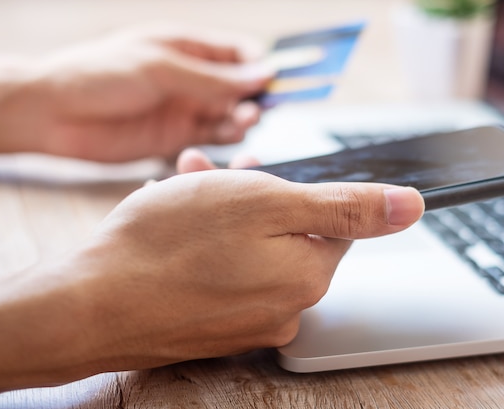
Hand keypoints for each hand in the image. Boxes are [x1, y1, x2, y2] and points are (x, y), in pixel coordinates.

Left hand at [0, 25, 272, 161]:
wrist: (54, 114)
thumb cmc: (100, 74)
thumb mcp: (161, 68)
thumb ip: (212, 77)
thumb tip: (262, 74)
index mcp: (187, 46)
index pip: (237, 51)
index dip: (261, 63)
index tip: (277, 77)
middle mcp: (191, 78)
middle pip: (239, 85)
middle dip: (255, 94)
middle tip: (260, 106)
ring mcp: (184, 108)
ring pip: (228, 113)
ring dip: (242, 117)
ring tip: (244, 120)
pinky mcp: (175, 137)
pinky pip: (212, 136)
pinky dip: (226, 137)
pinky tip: (231, 135)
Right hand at [0, 170, 423, 397]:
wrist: (91, 304)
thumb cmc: (171, 244)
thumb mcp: (267, 201)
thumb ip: (347, 207)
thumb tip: (412, 208)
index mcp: (307, 275)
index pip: (330, 224)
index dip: (291, 190)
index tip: (260, 176)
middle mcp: (284, 307)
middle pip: (284, 235)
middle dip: (249, 196)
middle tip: (211, 174)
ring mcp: (245, 323)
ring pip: (246, 251)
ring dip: (221, 212)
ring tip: (183, 189)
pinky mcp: (210, 328)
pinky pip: (219, 275)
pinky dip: (202, 245)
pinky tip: (171, 223)